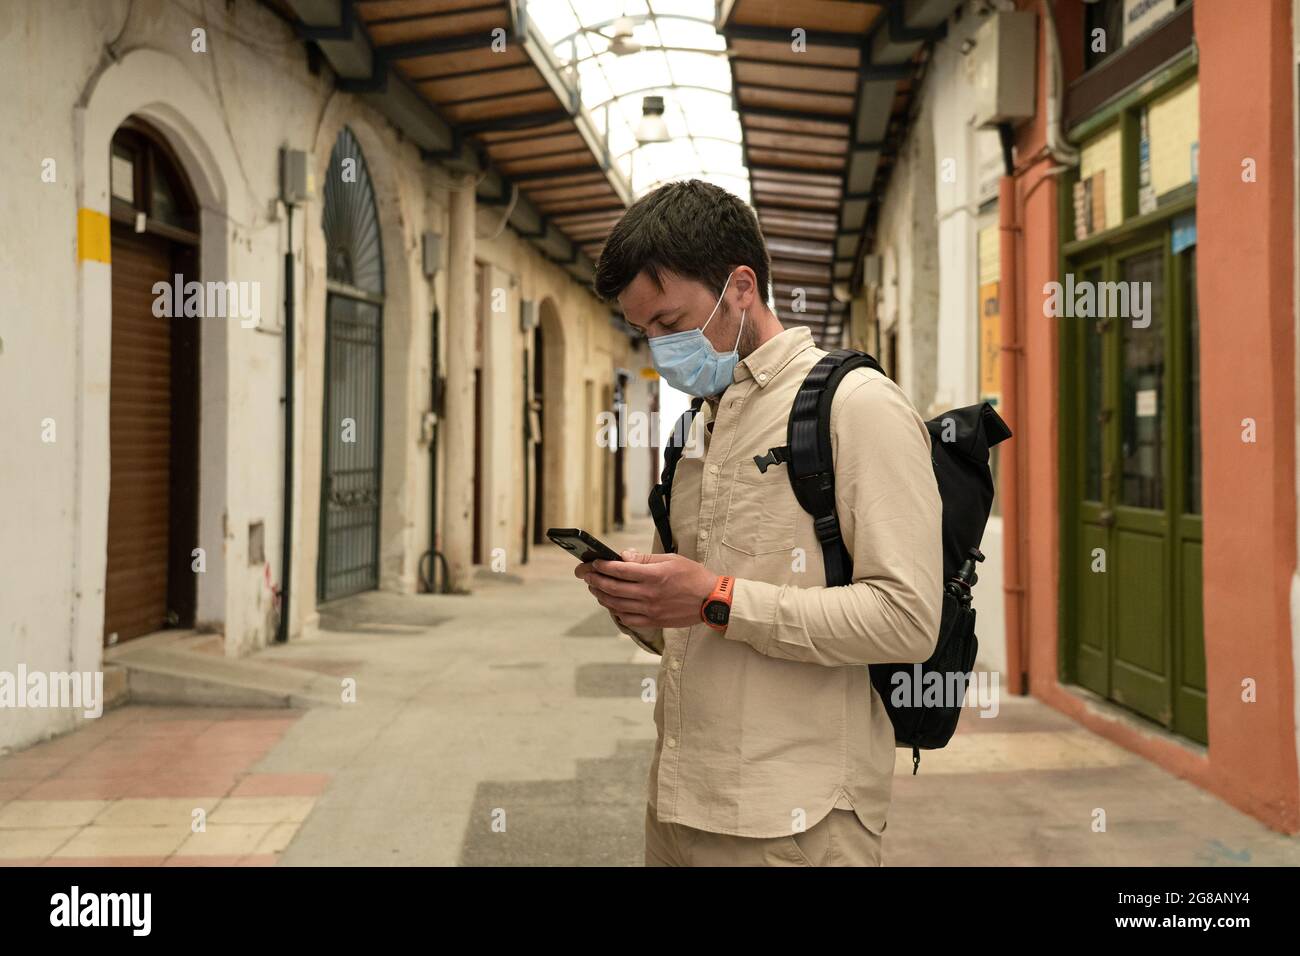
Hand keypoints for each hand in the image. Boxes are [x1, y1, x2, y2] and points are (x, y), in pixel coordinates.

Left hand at [576, 550, 718, 628]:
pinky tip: (612, 605)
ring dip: (601, 596)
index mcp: (654, 575)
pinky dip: (616, 612)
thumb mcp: (671, 559)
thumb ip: (645, 559)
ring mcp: (650, 610)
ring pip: (616, 604)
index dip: (602, 566)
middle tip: (586, 575)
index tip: (593, 563)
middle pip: (613, 588)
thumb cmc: (693, 576)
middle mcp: (649, 593)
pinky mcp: (653, 621)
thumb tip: (623, 556)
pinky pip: (627, 619)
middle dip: (595, 580)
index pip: (620, 570)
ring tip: (595, 588)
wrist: (712, 600)